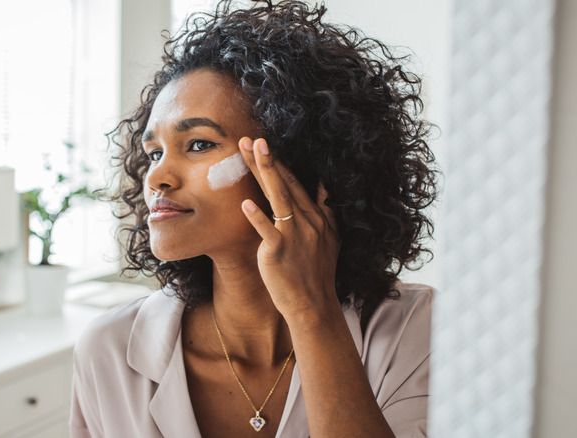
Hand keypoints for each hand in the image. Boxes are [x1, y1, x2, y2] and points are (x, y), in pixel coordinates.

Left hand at [238, 137, 340, 319]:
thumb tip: (326, 185)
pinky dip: (257, 218)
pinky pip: (268, 231)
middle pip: (285, 183)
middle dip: (267, 159)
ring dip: (264, 171)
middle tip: (251, 138)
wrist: (314, 305)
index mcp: (317, 216)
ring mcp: (294, 236)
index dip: (279, 162)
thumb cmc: (317, 273)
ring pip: (277, 197)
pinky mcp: (279, 252)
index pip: (295, 182)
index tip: (265, 143)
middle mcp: (307, 221)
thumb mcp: (331, 238)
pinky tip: (245, 204)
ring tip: (250, 151)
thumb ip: (327, 210)